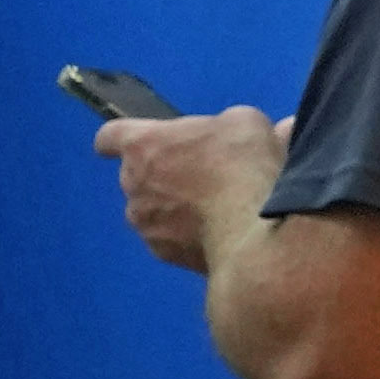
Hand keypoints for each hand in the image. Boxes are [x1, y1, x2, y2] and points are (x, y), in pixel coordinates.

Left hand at [102, 106, 281, 269]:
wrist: (254, 231)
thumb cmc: (242, 166)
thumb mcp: (247, 124)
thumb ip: (238, 126)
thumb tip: (270, 129)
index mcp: (144, 145)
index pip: (110, 136)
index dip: (119, 139)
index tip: (133, 143)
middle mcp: (134, 184)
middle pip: (137, 175)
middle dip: (164, 173)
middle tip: (204, 174)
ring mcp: (146, 224)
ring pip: (154, 210)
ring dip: (176, 207)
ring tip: (217, 209)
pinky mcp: (165, 254)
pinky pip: (172, 239)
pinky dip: (190, 235)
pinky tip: (222, 232)